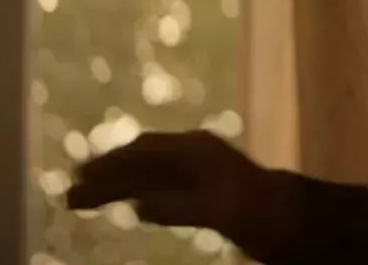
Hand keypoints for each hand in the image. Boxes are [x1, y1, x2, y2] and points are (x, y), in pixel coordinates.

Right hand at [66, 130, 297, 259]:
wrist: (298, 218)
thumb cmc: (263, 213)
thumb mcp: (220, 212)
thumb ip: (179, 207)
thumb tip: (137, 205)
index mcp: (196, 150)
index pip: (141, 153)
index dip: (108, 167)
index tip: (79, 179)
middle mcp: (194, 152)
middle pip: (138, 161)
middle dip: (104, 177)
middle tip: (69, 197)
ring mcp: (199, 167)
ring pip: (147, 173)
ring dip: (116, 186)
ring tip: (84, 199)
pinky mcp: (204, 186)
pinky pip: (161, 184)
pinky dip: (138, 193)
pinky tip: (128, 204)